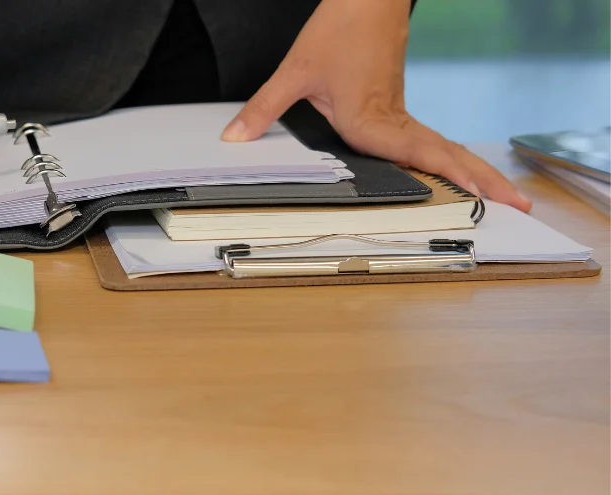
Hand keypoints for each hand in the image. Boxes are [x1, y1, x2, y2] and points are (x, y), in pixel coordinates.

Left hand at [221, 0, 531, 211]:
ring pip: (445, 146)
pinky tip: (463, 173)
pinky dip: (454, 158)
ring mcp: (402, 112)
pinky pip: (432, 138)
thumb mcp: (294, 71)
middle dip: (484, 181)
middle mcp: (394, 118)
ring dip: (478, 170)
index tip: (476, 195)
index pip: (413, 153)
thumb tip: (235, 137)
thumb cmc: (338, 28)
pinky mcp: (399, 106)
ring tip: (509, 196)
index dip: (446, 175)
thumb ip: (264, 108)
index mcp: (371, 116)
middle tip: (520, 205)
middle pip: (446, 154)